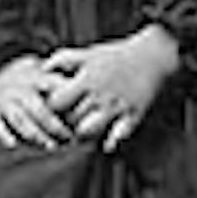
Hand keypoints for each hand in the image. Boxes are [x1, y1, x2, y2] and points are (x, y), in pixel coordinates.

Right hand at [0, 54, 74, 149]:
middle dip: (55, 127)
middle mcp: (20, 87)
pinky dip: (3, 134)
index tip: (81, 124)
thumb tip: (97, 98)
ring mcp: (4, 99)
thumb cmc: (28, 80)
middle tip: (69, 141)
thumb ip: (66, 84)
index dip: (69, 108)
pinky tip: (13, 144)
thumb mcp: (44, 74)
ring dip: (36, 134)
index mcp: (37, 77)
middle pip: (40, 109)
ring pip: (21, 118)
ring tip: (49, 146)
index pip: (56, 91)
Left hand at [41, 24, 179, 152]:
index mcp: (86, 80)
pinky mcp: (133, 115)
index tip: (51, 111)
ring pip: (89, 131)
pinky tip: (105, 144)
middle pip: (70, 120)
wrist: (154, 55)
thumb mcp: (89, 53)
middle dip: (63, 126)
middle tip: (60, 130)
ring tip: (80, 136)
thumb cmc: (117, 54)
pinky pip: (118, 136)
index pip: (57, 103)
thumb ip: (64, 59)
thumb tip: (42, 67)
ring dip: (82, 136)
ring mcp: (116, 107)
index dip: (51, 109)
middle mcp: (99, 95)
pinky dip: (110, 143)